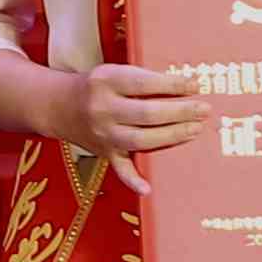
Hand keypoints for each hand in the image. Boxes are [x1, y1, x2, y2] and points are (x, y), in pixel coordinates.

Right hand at [62, 60, 210, 198]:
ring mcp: (102, 133)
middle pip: (147, 113)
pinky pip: (119, 169)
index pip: (144, 82)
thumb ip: (145, 79)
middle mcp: (101, 109)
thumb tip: (188, 88)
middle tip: (204, 110)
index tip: (196, 85)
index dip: (173, 84)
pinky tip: (148, 189)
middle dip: (180, 112)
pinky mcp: (104, 152)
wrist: (57, 105)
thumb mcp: (114, 72)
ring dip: (172, 136)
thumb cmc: (97, 86)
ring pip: (140, 140)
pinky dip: (133, 181)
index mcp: (104, 81)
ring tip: (195, 129)